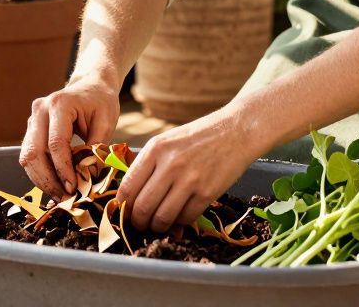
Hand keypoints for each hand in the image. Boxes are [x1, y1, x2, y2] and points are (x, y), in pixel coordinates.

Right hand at [19, 77, 120, 198]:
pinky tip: (55, 185)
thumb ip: (97, 148)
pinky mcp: (31, 130)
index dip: (63, 169)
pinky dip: (40, 173)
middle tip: (65, 198)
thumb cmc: (101, 102)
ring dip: (41, 180)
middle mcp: (40, 110)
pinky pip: (29, 156)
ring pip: (27, 157)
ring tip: (60, 196)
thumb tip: (88, 177)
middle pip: (34, 152)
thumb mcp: (106, 121)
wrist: (90, 86)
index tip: (73, 188)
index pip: (55, 143)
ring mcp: (32, 119)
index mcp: (59, 104)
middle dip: (48, 180)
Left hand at [115, 104, 264, 232]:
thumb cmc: (198, 137)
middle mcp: (170, 164)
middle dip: (138, 222)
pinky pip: (185, 218)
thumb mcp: (167, 141)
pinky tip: (179, 219)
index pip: (127, 187)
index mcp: (155, 149)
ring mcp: (189, 180)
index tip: (125, 213)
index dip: (122, 207)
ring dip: (157, 227)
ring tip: (159, 225)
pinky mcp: (207, 192)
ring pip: (162, 218)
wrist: (236, 131)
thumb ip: (148, 164)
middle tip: (140, 225)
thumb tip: (130, 196)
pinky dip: (179, 224)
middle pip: (142, 207)